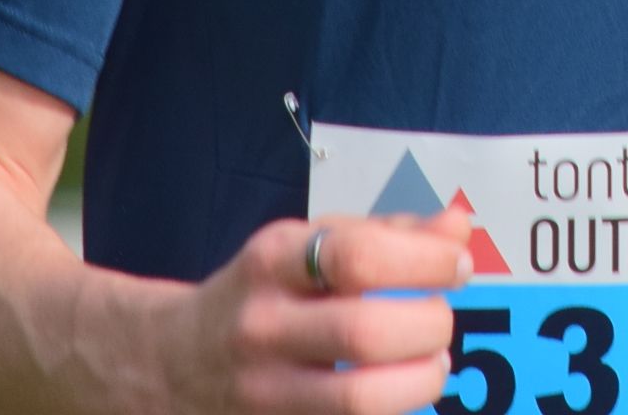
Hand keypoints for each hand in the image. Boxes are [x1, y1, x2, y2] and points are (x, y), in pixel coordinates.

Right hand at [161, 202, 473, 412]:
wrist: (170, 362)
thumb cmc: (260, 294)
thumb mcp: (305, 245)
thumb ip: (384, 235)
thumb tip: (457, 230)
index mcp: (272, 263)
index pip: (356, 257)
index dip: (424, 262)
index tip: (456, 266)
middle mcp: (262, 327)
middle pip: (364, 334)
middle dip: (429, 326)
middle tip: (441, 320)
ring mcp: (263, 392)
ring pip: (359, 400)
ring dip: (420, 381)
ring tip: (432, 363)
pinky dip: (390, 410)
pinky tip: (396, 391)